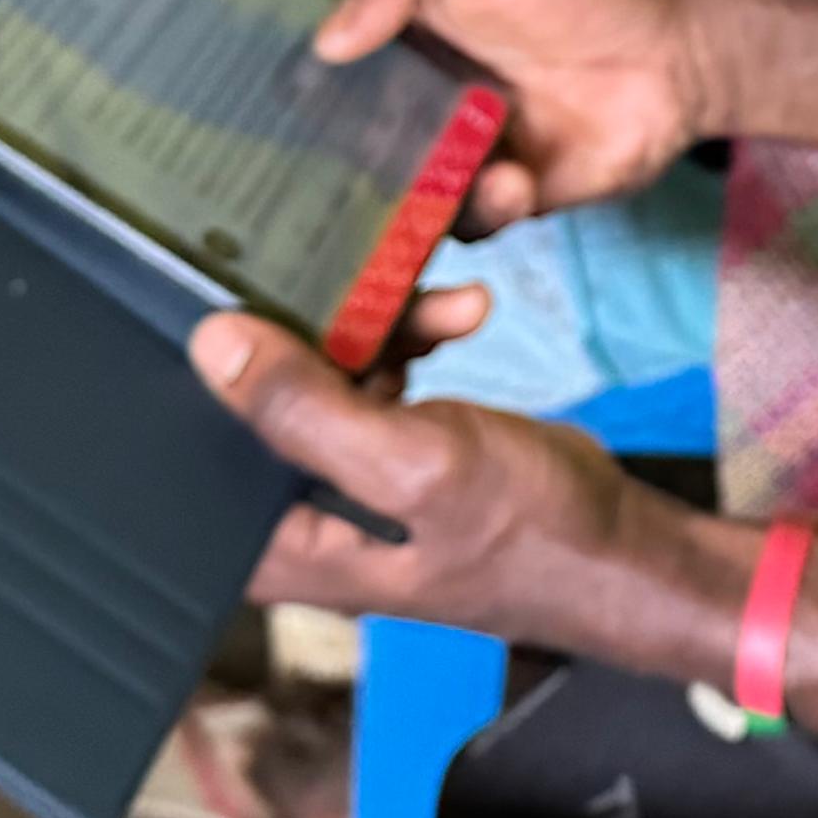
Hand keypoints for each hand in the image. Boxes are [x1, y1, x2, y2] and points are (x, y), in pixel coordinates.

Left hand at [197, 315, 683, 651]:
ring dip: (376, 323)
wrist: (623, 547)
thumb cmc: (530, 534)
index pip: (195, 444)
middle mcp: (295, 514)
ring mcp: (344, 479)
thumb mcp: (416, 466)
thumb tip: (212, 346)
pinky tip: (461, 313)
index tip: (232, 280)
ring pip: (318, 371)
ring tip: (438, 302)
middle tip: (348, 270)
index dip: (207, 365)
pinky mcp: (389, 448)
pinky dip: (412, 338)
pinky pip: (373, 374)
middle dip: (304, 326)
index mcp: (276, 544)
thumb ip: (308, 412)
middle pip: (255, 399)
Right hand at [315, 0, 711, 231]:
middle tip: (324, 174)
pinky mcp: (503, 197)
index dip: (285, 84)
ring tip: (443, 170)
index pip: (316, 59)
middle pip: (339, 140)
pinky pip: (462, 225)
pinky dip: (477, 210)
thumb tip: (327, 40)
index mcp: (395, 25)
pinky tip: (514, 179)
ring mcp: (454, 150)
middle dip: (329, 161)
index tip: (256, 108)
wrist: (685, 38)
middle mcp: (411, 93)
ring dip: (404, 196)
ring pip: (391, 195)